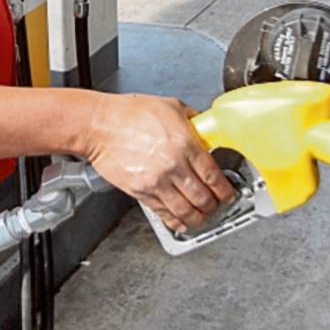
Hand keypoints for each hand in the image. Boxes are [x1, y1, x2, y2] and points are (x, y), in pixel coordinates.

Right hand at [84, 93, 236, 232]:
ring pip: (186, 211)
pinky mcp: (141, 192)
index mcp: (185, 144)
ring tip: (202, 217)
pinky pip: (163, 213)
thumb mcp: (171, 106)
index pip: (213, 176)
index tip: (228, 194)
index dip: (225, 191)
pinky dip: (176, 222)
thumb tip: (205, 127)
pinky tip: (182, 222)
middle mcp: (173, 166)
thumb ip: (193, 120)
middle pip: (203, 197)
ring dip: (198, 218)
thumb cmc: (130, 113)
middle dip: (214, 206)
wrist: (100, 125)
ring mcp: (157, 182)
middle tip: (217, 205)